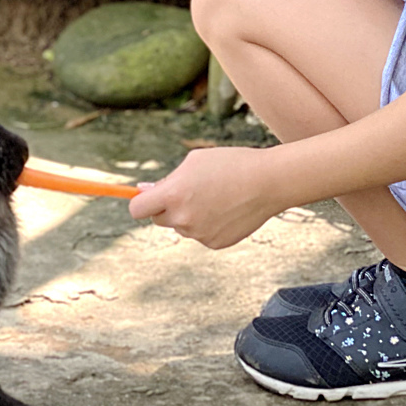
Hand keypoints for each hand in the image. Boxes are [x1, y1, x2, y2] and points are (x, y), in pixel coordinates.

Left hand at [127, 146, 282, 249]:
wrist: (268, 182)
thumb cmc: (229, 164)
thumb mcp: (194, 162)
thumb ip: (168, 180)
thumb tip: (144, 191)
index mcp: (173, 195)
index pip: (137, 210)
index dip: (139, 203)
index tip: (146, 198)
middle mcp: (183, 219)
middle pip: (158, 220)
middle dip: (166, 207)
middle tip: (188, 192)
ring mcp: (199, 234)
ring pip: (182, 226)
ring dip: (189, 215)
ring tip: (215, 196)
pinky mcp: (215, 243)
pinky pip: (201, 234)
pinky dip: (208, 224)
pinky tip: (226, 209)